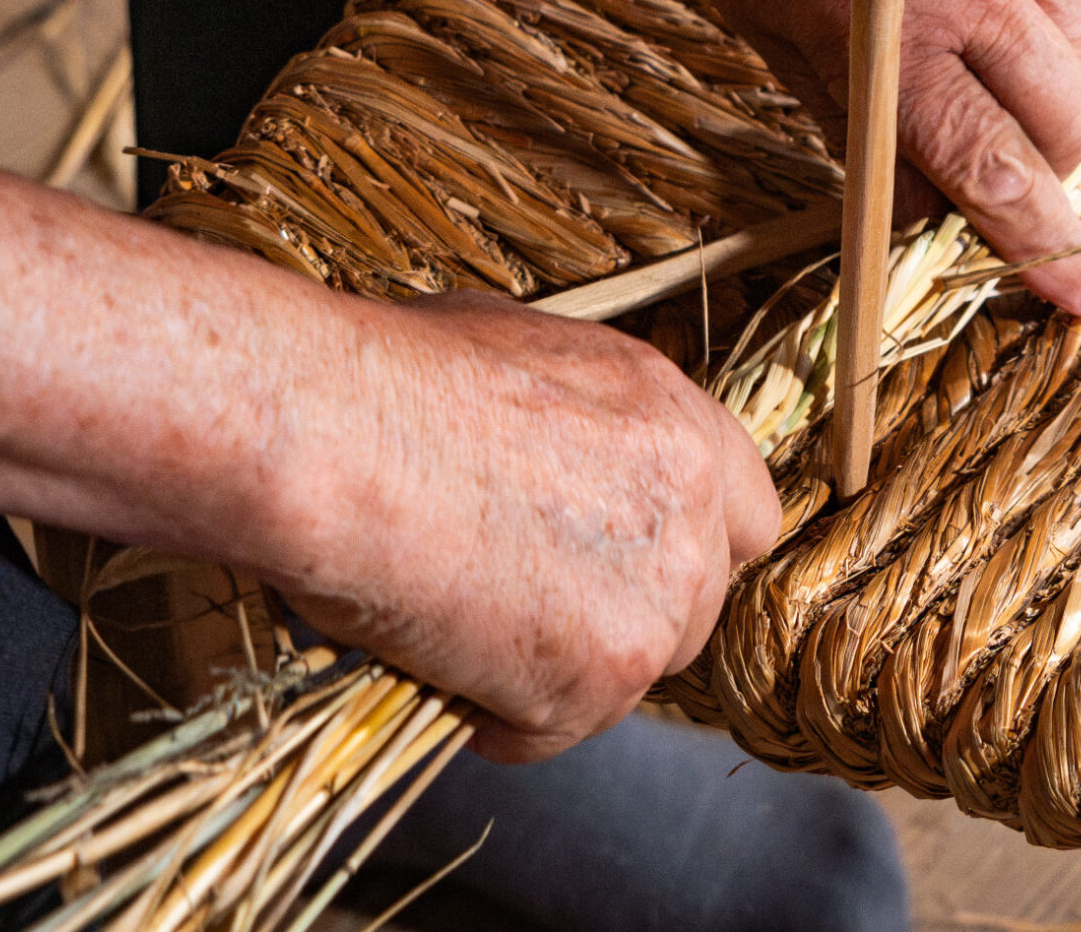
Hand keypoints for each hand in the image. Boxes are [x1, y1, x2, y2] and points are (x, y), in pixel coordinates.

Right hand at [261, 291, 778, 762]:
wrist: (336, 435)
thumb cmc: (387, 381)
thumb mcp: (516, 351)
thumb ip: (575, 418)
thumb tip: (547, 442)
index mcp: (675, 419)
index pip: (744, 514)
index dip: (686, 549)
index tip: (627, 569)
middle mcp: (689, 504)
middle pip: (696, 606)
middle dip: (622, 620)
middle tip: (533, 613)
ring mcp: (657, 594)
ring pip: (634, 675)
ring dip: (560, 674)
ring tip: (466, 639)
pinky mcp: (604, 672)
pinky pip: (554, 729)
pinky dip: (496, 720)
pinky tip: (439, 672)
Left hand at [615, 0, 1080, 314]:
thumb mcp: (765, 24)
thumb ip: (856, 118)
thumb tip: (920, 203)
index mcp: (890, 30)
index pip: (996, 170)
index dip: (1044, 248)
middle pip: (1070, 118)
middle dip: (1054, 168)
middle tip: (1008, 177)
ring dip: (1057, 95)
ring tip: (992, 91)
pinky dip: (1034, 11)